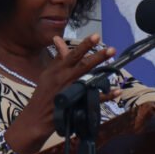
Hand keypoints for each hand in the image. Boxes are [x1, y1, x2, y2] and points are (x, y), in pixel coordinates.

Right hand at [4, 33, 117, 153]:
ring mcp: (72, 92)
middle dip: (98, 57)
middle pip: (83, 66)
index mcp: (58, 70)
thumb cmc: (43, 93)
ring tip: (116, 68)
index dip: (85, 45)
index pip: (72, 54)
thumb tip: (58, 39)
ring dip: (103, 75)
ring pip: (90, 81)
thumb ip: (58, 58)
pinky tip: (117, 91)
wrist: (38, 117)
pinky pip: (94, 99)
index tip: (96, 36)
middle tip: (111, 49)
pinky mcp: (77, 104)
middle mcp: (66, 79)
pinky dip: (106, 96)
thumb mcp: (48, 73)